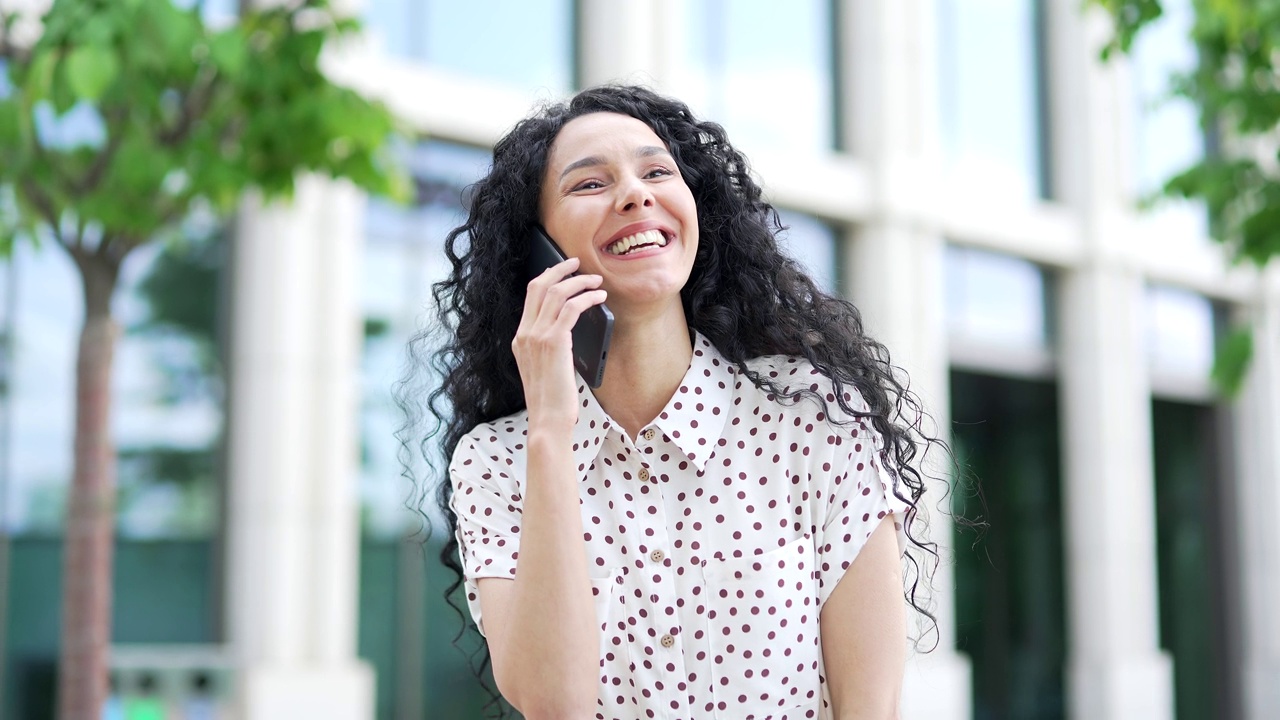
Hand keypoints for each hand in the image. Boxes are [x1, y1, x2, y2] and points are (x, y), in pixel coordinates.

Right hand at [512, 257, 606, 431]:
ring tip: (596, 281)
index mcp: (520, 339)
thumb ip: (547, 347)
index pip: (530, 296)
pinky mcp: (554, 342)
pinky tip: (599, 298)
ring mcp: (537, 336)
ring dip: (580, 282)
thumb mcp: (543, 369)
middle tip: (578, 262)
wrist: (548, 419)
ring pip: (557, 293)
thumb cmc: (552, 400)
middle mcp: (525, 334)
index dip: (547, 277)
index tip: (563, 270)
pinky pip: (572, 308)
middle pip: (539, 286)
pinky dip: (587, 298)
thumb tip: (568, 329)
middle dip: (560, 269)